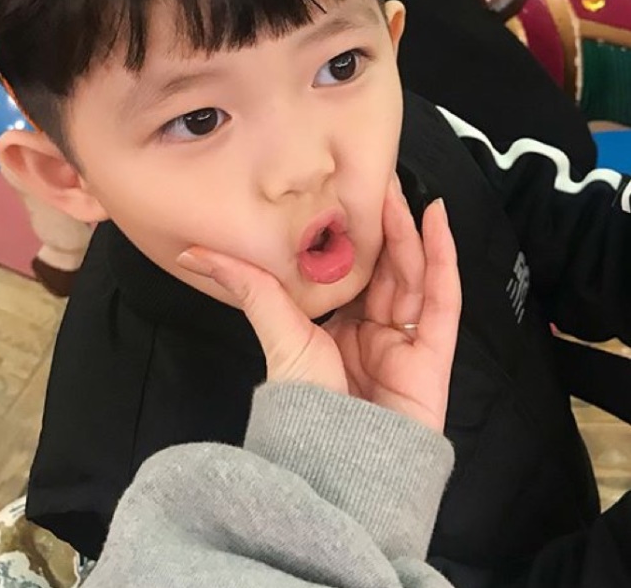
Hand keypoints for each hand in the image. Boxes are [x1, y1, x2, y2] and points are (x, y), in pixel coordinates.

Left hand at [178, 177, 460, 432]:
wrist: (336, 464)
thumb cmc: (305, 406)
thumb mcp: (278, 331)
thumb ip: (249, 286)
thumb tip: (193, 252)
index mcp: (339, 326)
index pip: (353, 267)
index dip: (352, 228)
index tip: (343, 186)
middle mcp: (374, 329)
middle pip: (385, 263)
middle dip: (381, 218)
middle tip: (374, 172)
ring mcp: (406, 341)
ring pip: (412, 271)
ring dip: (407, 227)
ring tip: (396, 185)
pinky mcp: (434, 354)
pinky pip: (444, 297)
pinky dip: (443, 255)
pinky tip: (436, 217)